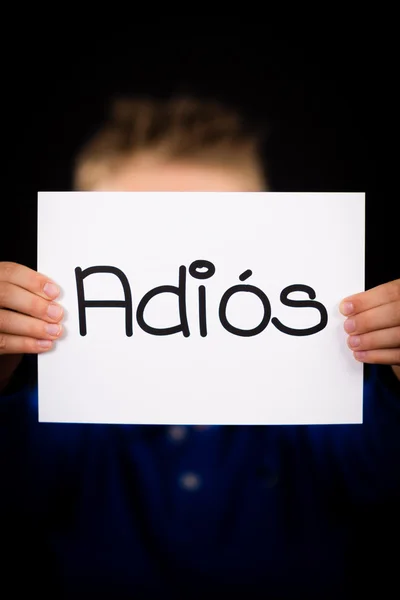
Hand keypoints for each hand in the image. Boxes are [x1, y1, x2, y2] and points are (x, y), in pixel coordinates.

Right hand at [0, 262, 62, 384]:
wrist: (1, 328)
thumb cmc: (11, 307)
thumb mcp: (17, 292)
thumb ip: (29, 291)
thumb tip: (54, 298)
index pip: (11, 272)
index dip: (34, 281)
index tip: (54, 292)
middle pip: (6, 294)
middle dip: (35, 305)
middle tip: (56, 314)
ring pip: (4, 320)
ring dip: (34, 327)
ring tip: (53, 331)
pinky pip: (3, 342)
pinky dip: (26, 344)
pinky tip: (43, 343)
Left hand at [340, 279, 399, 380]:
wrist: (398, 325)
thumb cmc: (390, 311)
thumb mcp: (387, 299)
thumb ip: (372, 301)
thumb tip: (348, 307)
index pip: (390, 293)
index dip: (365, 301)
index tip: (346, 307)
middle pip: (395, 314)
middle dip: (367, 321)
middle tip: (349, 327)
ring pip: (397, 336)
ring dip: (370, 340)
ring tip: (353, 342)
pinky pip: (397, 355)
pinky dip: (377, 356)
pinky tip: (361, 354)